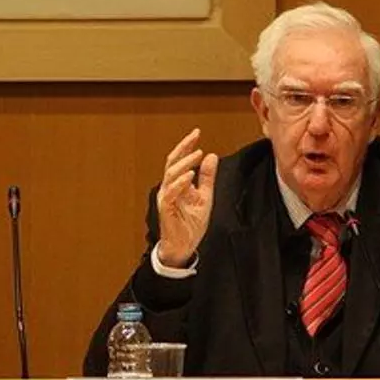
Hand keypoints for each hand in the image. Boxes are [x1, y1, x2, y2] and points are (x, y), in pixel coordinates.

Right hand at [155, 129, 219, 266]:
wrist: (184, 246)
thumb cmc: (190, 223)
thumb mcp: (204, 197)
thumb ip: (207, 177)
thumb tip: (211, 156)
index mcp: (177, 184)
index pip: (179, 160)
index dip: (187, 146)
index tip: (196, 133)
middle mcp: (169, 188)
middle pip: (172, 162)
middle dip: (183, 148)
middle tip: (195, 138)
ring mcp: (167, 198)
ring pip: (171, 174)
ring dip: (184, 163)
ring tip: (196, 154)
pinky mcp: (167, 209)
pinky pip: (172, 193)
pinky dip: (180, 183)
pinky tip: (190, 175)